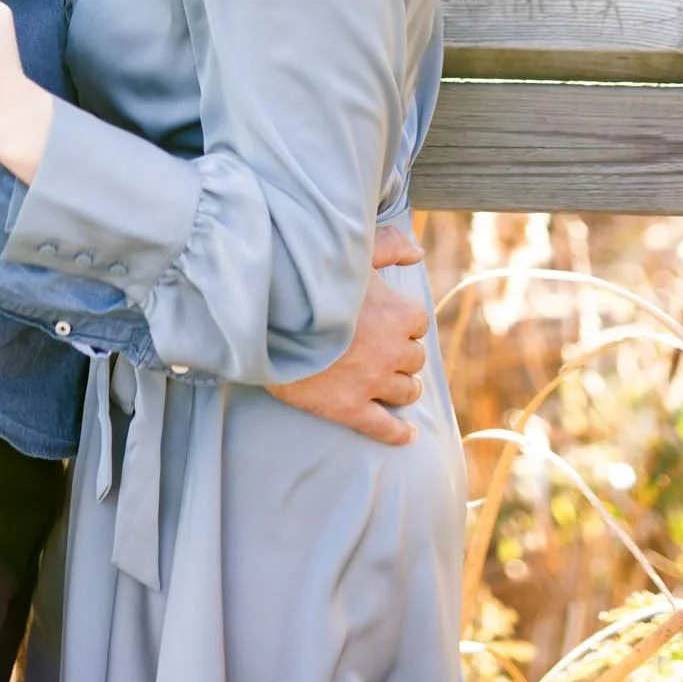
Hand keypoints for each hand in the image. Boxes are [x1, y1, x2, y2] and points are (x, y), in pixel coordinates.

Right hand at [268, 235, 428, 445]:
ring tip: (393, 385)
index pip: (417, 322)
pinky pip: (384, 428)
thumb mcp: (352, 252)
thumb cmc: (309, 278)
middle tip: (382, 351)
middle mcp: (392, 350)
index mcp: (399, 312)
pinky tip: (408, 436)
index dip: (401, 321)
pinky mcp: (348, 408)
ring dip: (403, 387)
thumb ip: (389, 245)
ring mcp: (371, 382)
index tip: (386, 320)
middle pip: (414, 358)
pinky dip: (398, 434)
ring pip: (406, 392)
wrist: (264, 315)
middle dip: (402, 354)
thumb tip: (418, 252)